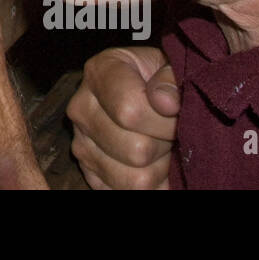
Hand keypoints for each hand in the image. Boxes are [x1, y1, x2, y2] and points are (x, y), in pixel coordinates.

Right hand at [66, 46, 178, 188]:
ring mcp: (81, 143)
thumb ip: (170, 78)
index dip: (164, 120)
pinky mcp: (87, 172)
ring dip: (159, 169)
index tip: (177, 112)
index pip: (130, 111)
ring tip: (161, 147)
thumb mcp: (170, 65)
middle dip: (165, 145)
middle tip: (170, 131)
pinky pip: (125, 193)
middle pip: (135, 150)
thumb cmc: (159, 80)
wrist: (144, 94)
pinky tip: (151, 164)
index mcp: (99, 73)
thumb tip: (166, 103)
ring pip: (135, 180)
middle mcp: (81, 108)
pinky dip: (148, 185)